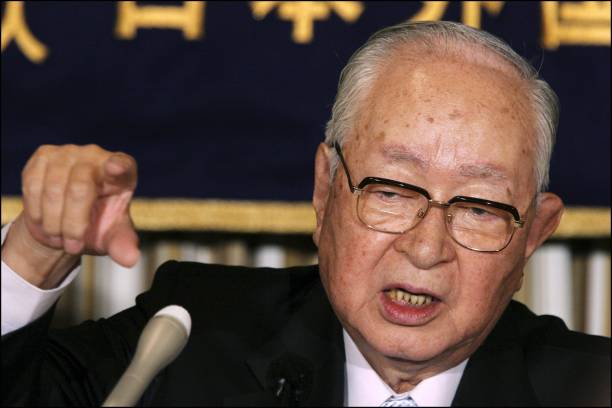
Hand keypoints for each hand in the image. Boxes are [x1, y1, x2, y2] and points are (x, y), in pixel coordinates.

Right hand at [2, 144, 139, 287]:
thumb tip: (130, 259)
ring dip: (53, 222)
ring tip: (59, 237)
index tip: (115, 168)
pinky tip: (44, 220)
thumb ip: (122, 244)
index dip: (118, 166)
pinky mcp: (45, 155)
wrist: (65, 224)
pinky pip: (34, 184)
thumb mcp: (112, 237)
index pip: (123, 165)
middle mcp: (97, 156)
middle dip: (73, 224)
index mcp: (123, 173)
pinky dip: (37, 210)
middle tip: (73, 246)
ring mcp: (69, 153)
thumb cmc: (97, 226)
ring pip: (54, 189)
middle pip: (80, 188)